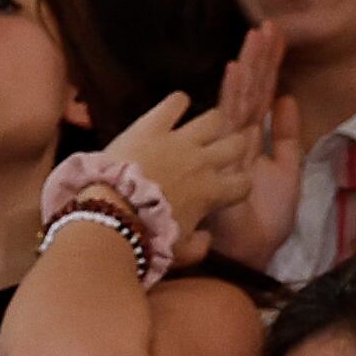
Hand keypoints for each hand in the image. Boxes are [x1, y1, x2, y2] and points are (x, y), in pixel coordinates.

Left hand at [95, 91, 257, 268]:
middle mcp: (204, 161)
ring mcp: (180, 140)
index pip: (244, 183)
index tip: (229, 185)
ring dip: (211, 122)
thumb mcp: (176, 252)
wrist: (111, 213)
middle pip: (236, 143)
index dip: (239, 183)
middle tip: (220, 149)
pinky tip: (175, 106)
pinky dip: (177, 103)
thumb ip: (198, 246)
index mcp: (212, 192)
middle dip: (233, 146)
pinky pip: (175, 103)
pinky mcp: (153, 125)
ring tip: (202, 127)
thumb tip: (207, 239)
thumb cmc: (146, 236)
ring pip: (213, 118)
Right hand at [200, 26, 304, 267]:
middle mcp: (238, 138)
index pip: (263, 95)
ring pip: (240, 97)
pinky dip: (232, 94)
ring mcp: (228, 146)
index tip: (278, 37)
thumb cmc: (265, 218)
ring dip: (249, 65)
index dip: (270, 66)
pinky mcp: (223, 158)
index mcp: (253, 139)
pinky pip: (229, 121)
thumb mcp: (288, 167)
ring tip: (258, 33)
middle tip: (267, 24)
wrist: (254, 250)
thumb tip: (286, 99)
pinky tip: (236, 68)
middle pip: (250, 90)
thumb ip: (287, 134)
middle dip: (260, 58)